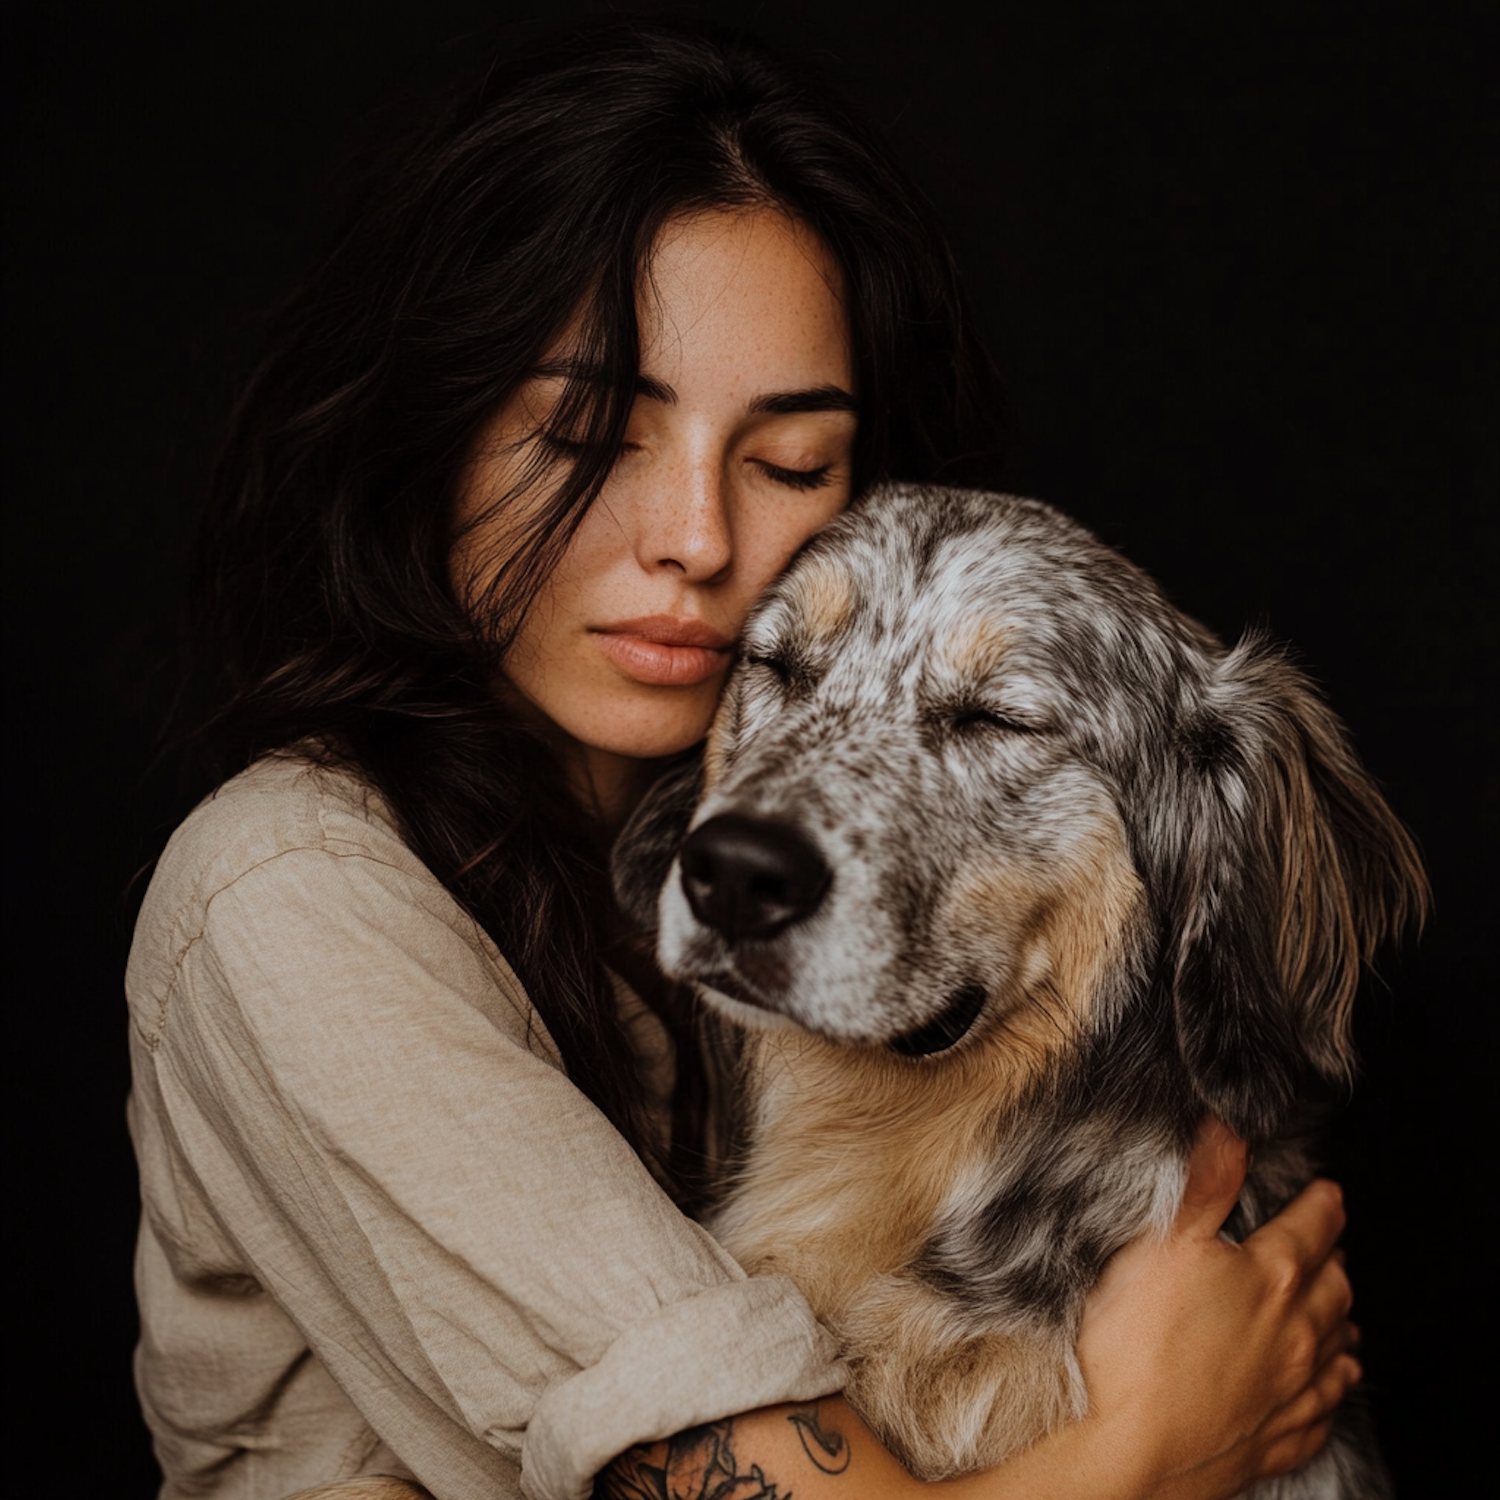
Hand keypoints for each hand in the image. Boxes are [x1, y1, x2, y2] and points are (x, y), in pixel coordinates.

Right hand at [1074, 1118, 1360, 1498]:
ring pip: (1337, 1350)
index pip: (1314, 1228)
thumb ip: (1202, 1184)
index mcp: (1271, 1277)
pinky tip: (1325, 1385)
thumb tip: (1228, 1132)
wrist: (1130, 1449)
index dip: (1323, 1204)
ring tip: (1338, 1310)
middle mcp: (1296, 1334)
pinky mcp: (1276, 1439)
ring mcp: (1290, 1391)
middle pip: (1334, 1287)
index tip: (1328, 1193)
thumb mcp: (1159, 1242)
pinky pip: (1323, 1411)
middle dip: (1334, 1259)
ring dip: (1339, 1322)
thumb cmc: (1136, 1345)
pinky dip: (1331, 1389)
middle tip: (1329, 1244)